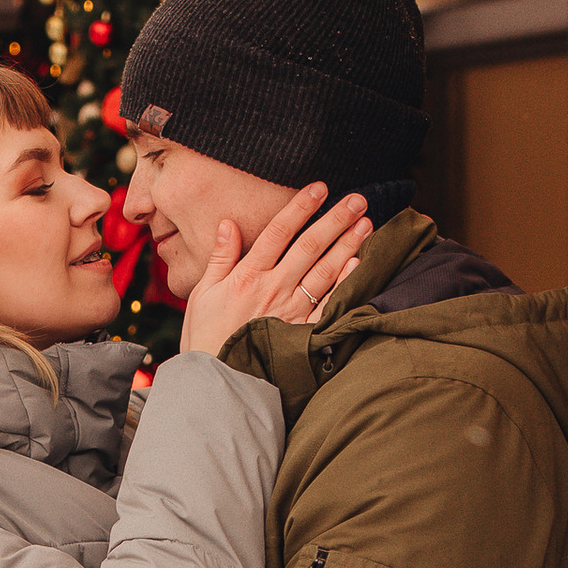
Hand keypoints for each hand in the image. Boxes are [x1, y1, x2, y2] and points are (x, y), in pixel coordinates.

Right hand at [178, 183, 372, 357]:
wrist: (217, 380)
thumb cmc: (206, 337)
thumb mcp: (203, 293)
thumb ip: (219, 257)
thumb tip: (228, 223)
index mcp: (247, 275)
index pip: (278, 232)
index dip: (300, 207)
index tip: (319, 188)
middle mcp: (273, 288)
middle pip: (309, 246)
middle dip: (334, 220)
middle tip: (357, 199)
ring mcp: (291, 310)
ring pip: (324, 270)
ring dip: (346, 244)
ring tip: (365, 223)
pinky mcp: (302, 331)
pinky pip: (328, 304)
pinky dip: (344, 283)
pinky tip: (357, 264)